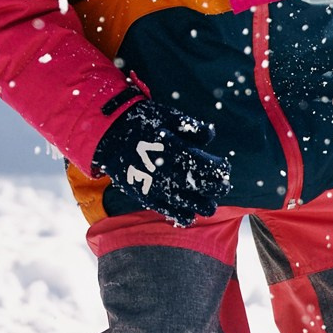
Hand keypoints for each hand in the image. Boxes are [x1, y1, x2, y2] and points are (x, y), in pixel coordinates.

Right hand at [92, 98, 231, 225]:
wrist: (108, 134)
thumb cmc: (140, 121)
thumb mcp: (167, 116)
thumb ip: (191, 127)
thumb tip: (210, 135)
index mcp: (176, 150)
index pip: (207, 166)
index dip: (220, 169)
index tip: (225, 167)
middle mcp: (169, 171)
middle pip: (201, 186)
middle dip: (216, 188)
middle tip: (222, 187)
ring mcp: (157, 186)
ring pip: (188, 203)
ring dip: (202, 205)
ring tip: (209, 205)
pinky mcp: (145, 195)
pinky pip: (167, 211)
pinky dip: (180, 215)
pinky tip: (189, 216)